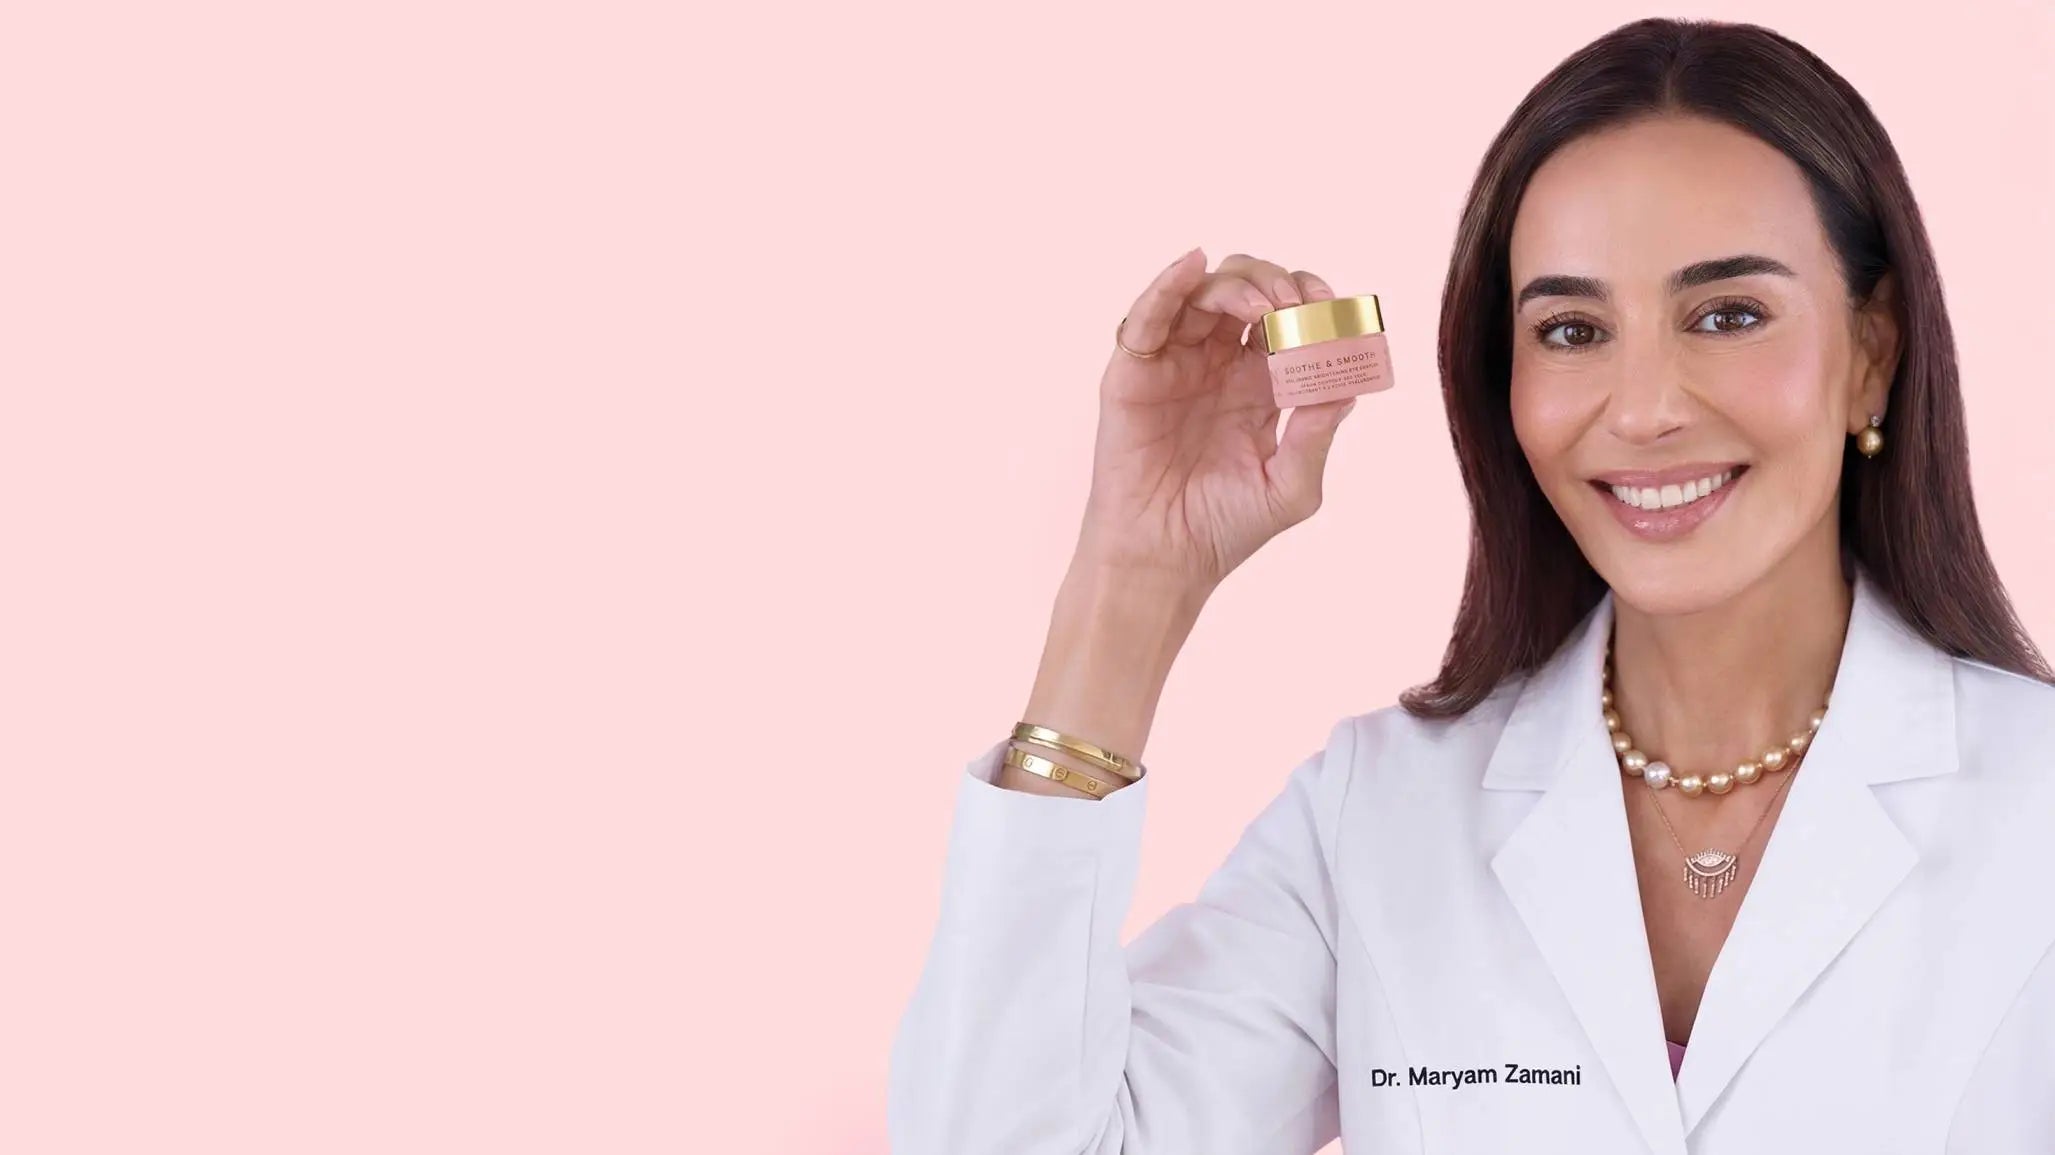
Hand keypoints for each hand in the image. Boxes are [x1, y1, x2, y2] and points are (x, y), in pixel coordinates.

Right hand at [1075, 249, 1359, 592]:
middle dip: (1278, 285)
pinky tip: (1191, 265)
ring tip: (1264, 307)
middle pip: (1248, 291)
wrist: (1165, 562)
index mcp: (1260, 385)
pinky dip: (1167, 283)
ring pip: (1203, 292)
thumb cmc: (1224, 529)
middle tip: (1297, 305)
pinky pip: (1147, 315)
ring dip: (1238, 285)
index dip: (1311, 301)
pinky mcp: (1134, 372)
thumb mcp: (1292, 487)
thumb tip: (1349, 380)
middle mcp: (1218, 365)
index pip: (1289, 319)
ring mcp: (1175, 364)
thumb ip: (1318, 433)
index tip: (1331, 306)